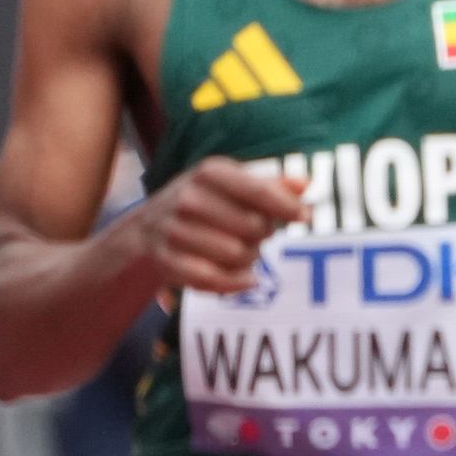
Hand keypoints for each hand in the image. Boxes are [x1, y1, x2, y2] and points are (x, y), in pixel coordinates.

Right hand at [136, 156, 307, 293]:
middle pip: (255, 227)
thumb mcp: (233, 185)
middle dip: (263, 234)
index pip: (258, 191)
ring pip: (238, 255)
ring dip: (249, 259)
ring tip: (239, 251)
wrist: (148, 229)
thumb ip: (271, 185)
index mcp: (209, 173)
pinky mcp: (167, 260)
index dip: (287, 206)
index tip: (305, 216)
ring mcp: (175, 229)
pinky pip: (215, 279)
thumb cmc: (206, 203)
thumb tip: (307, 184)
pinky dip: (236, 282)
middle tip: (254, 234)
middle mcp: (189, 198)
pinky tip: (245, 278)